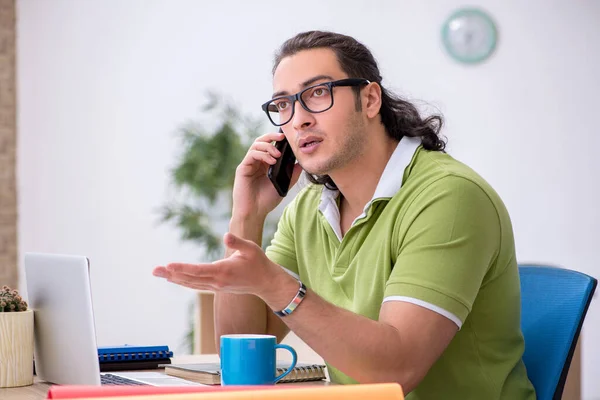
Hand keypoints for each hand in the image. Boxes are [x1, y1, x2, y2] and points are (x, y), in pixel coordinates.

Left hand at [153, 232, 295, 303]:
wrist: (265, 283)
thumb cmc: (259, 263)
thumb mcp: (251, 249)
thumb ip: (237, 242)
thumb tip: (225, 235)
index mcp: (223, 271)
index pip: (198, 270)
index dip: (182, 268)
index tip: (168, 265)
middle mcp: (216, 281)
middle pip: (189, 279)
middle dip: (171, 274)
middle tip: (154, 270)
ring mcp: (215, 286)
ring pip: (190, 283)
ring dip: (174, 278)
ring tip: (159, 273)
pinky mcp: (216, 287)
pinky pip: (195, 285)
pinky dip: (183, 281)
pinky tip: (174, 278)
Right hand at [232, 131, 301, 219]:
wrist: (254, 213)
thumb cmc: (266, 201)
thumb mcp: (284, 184)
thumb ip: (292, 174)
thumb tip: (302, 163)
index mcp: (265, 164)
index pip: (270, 145)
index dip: (277, 139)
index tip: (288, 138)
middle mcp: (256, 162)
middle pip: (261, 141)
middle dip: (272, 136)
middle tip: (282, 137)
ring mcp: (249, 164)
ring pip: (256, 145)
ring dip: (268, 146)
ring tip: (278, 155)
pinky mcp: (242, 168)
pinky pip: (252, 154)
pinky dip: (262, 154)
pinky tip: (271, 161)